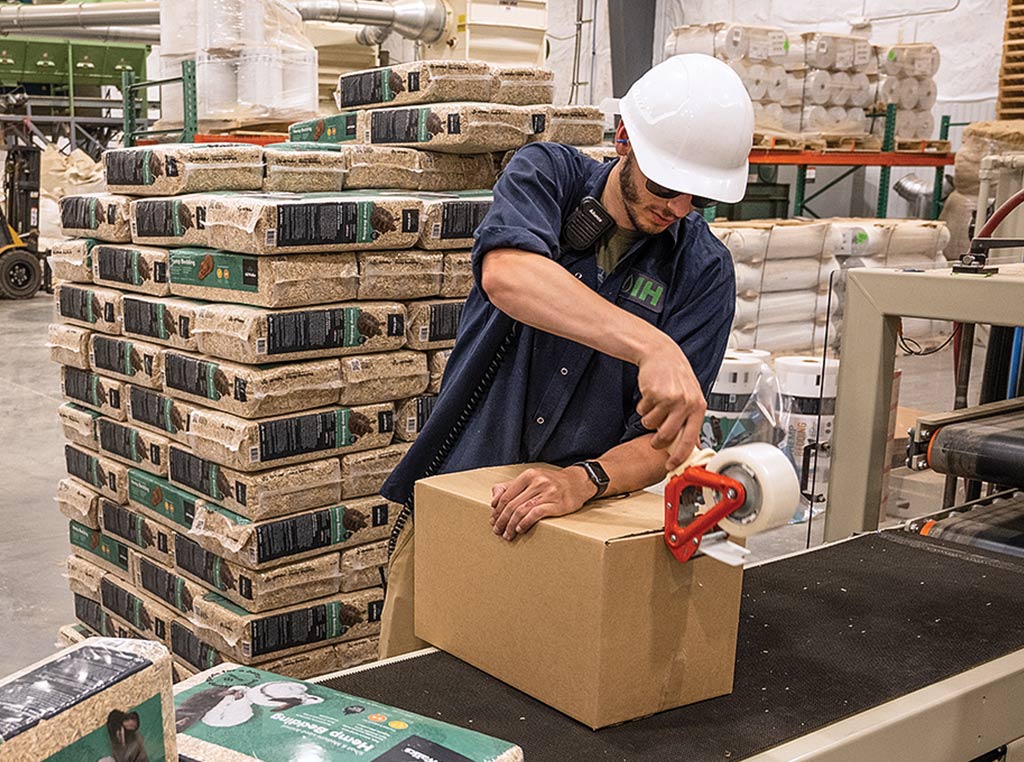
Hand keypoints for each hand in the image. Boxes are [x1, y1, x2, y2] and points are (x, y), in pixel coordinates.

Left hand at [489, 467, 594, 540]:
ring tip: (507, 534)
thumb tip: (493, 499)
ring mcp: (547, 493)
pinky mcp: (556, 503)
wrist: (578, 482)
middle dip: (502, 520)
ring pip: (521, 510)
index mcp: (528, 475)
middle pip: (512, 504)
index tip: (493, 520)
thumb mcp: (531, 479)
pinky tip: (520, 529)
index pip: (506, 495)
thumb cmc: (551, 482)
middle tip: (497, 530)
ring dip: (511, 525)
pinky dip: (525, 523)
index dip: (497, 510)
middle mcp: (537, 482)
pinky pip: (535, 514)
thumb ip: (511, 487)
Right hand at [635, 335, 705, 470]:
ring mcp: (670, 398)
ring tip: (654, 406)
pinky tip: (650, 395)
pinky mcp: (654, 393)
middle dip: (657, 441)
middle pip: (667, 435)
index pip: (690, 439)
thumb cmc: (676, 376)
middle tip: (654, 439)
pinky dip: (643, 406)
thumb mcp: (691, 397)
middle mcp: (686, 403)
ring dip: (648, 419)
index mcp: (698, 407)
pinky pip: (643, 410)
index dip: (679, 456)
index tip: (671, 465)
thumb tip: (694, 446)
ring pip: (651, 424)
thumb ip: (691, 420)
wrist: (661, 354)